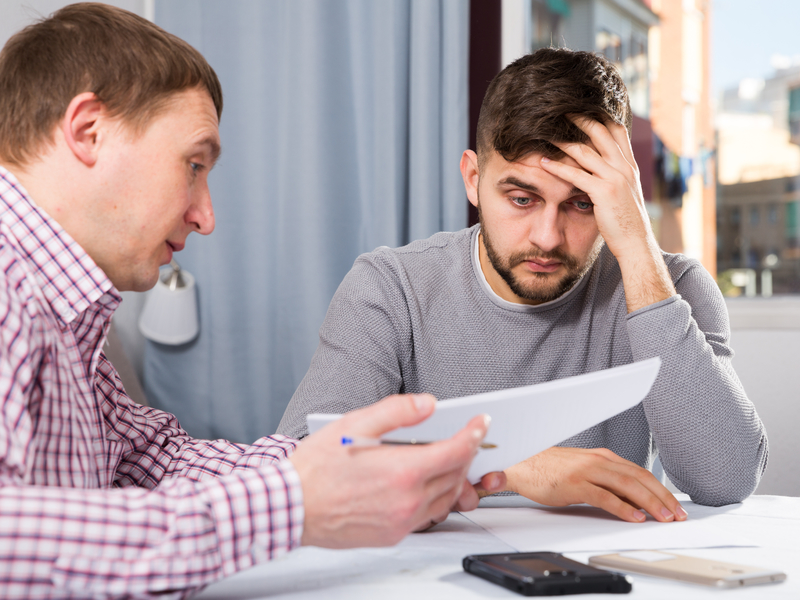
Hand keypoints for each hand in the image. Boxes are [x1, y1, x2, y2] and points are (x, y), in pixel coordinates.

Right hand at [289, 393, 490, 547]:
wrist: (292, 506)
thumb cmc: (317, 467)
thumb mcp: (354, 424)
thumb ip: (396, 412)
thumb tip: (427, 404)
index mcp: (403, 470)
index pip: (457, 451)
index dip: (474, 434)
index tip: (481, 424)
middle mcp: (408, 500)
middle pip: (456, 475)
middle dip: (465, 454)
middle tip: (464, 438)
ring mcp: (401, 521)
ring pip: (446, 499)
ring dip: (453, 479)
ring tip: (447, 460)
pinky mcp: (392, 535)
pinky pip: (427, 517)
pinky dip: (435, 499)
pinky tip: (423, 485)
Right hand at [504, 447, 687, 522]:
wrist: (522, 464)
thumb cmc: (550, 470)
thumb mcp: (583, 472)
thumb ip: (606, 482)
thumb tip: (630, 501)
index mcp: (603, 457)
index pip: (640, 472)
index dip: (660, 489)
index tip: (674, 505)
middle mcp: (598, 460)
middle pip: (638, 478)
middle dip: (662, 497)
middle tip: (676, 515)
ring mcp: (586, 471)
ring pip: (626, 485)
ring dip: (648, 502)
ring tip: (662, 517)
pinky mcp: (574, 484)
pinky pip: (603, 496)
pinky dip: (621, 506)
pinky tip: (633, 516)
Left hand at [539, 118, 675, 312]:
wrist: (636, 242)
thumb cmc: (626, 220)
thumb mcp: (624, 192)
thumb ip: (614, 176)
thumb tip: (601, 166)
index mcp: (629, 164)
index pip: (616, 129)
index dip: (599, 115)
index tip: (581, 105)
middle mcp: (624, 166)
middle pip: (600, 131)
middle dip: (579, 118)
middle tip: (558, 109)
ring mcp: (615, 178)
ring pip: (585, 151)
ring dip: (562, 140)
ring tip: (544, 132)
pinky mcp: (604, 192)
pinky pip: (576, 175)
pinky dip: (557, 167)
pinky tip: (543, 162)